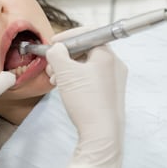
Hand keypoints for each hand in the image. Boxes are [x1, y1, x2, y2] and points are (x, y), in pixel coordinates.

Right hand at [46, 27, 127, 167]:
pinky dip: (77, 78)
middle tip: (52, 65)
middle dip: (65, 56)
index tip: (53, 43)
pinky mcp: (110, 93)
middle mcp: (115, 65)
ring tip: (55, 79)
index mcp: (107, 55)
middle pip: (86, 50)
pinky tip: (66, 87)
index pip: (88, 34)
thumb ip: (57, 54)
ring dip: (68, 68)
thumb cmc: (86, 100)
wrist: (101, 133)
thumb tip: (56, 48)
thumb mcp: (65, 72)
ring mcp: (114, 80)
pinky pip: (91, 78)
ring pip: (87, 65)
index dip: (67, 36)